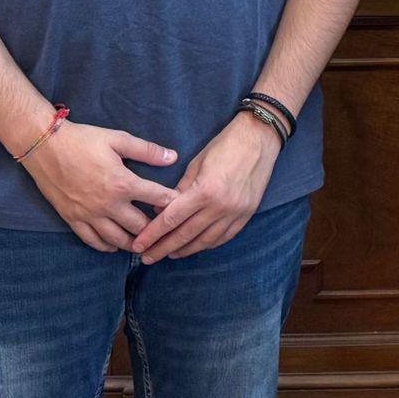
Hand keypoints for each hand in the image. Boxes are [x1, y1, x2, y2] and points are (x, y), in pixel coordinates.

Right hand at [21, 120, 178, 251]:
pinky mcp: (73, 219)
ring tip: (145, 243)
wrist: (44, 146)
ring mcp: (89, 215)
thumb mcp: (118, 139)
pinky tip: (115, 246)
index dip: (172, 202)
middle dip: (155, 229)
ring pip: (117, 239)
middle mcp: (108, 204)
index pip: (157, 198)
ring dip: (134, 243)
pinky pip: (92, 241)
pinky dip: (106, 246)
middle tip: (165, 231)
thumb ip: (147, 151)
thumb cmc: (83, 140)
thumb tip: (173, 157)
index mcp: (123, 183)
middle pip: (140, 226)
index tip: (181, 206)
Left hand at [129, 112, 280, 262]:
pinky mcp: (247, 214)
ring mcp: (235, 212)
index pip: (171, 219)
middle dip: (163, 248)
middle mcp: (220, 206)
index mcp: (204, 190)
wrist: (260, 139)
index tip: (138, 245)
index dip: (152, 234)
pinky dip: (208, 244)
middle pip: (185, 234)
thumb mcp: (196, 163)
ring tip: (170, 255)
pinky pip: (224, 237)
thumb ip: (180, 189)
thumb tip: (164, 209)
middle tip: (147, 257)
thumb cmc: (225, 145)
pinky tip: (196, 246)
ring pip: (205, 240)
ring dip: (185, 250)